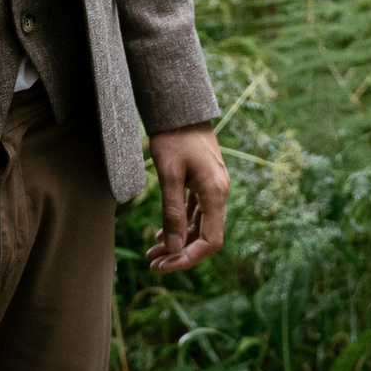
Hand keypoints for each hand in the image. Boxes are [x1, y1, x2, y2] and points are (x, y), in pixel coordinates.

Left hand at [145, 123, 228, 272]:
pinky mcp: (204, 180)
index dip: (188, 258)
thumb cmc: (173, 137)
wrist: (180, 107)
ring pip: (200, 224)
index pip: (211, 241)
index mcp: (215, 193)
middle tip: (152, 261)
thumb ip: (173, 212)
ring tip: (152, 250)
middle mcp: (219, 192)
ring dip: (179, 240)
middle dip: (179, 252)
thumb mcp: (169, 175)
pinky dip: (181, 224)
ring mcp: (213, 186)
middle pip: (205, 236)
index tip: (163, 264)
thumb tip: (174, 248)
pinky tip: (163, 232)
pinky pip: (196, 211)